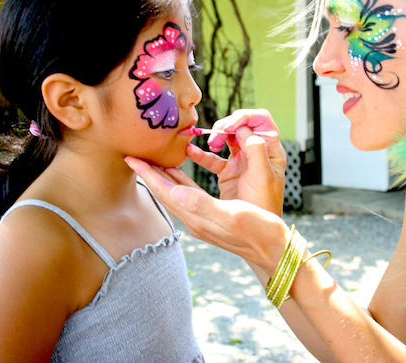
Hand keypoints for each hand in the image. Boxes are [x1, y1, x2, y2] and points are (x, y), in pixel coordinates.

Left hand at [125, 156, 290, 272]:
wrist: (274, 250)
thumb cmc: (259, 231)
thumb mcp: (233, 215)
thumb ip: (204, 205)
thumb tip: (177, 193)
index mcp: (197, 217)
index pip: (165, 192)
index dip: (148, 174)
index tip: (131, 158)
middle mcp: (195, 219)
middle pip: (165, 192)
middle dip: (149, 174)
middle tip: (134, 155)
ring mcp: (202, 219)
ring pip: (175, 193)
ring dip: (162, 177)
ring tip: (150, 161)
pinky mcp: (212, 216)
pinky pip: (189, 195)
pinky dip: (180, 181)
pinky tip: (179, 174)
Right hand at [192, 109, 286, 215]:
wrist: (260, 232)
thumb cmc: (266, 204)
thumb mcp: (263, 176)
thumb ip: (254, 150)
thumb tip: (241, 129)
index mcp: (270, 150)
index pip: (260, 120)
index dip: (244, 117)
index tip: (230, 126)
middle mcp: (257, 152)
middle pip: (241, 125)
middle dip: (227, 125)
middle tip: (216, 136)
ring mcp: (242, 162)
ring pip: (227, 139)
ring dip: (215, 137)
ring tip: (210, 144)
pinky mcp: (228, 173)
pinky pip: (214, 159)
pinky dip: (202, 155)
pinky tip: (191, 152)